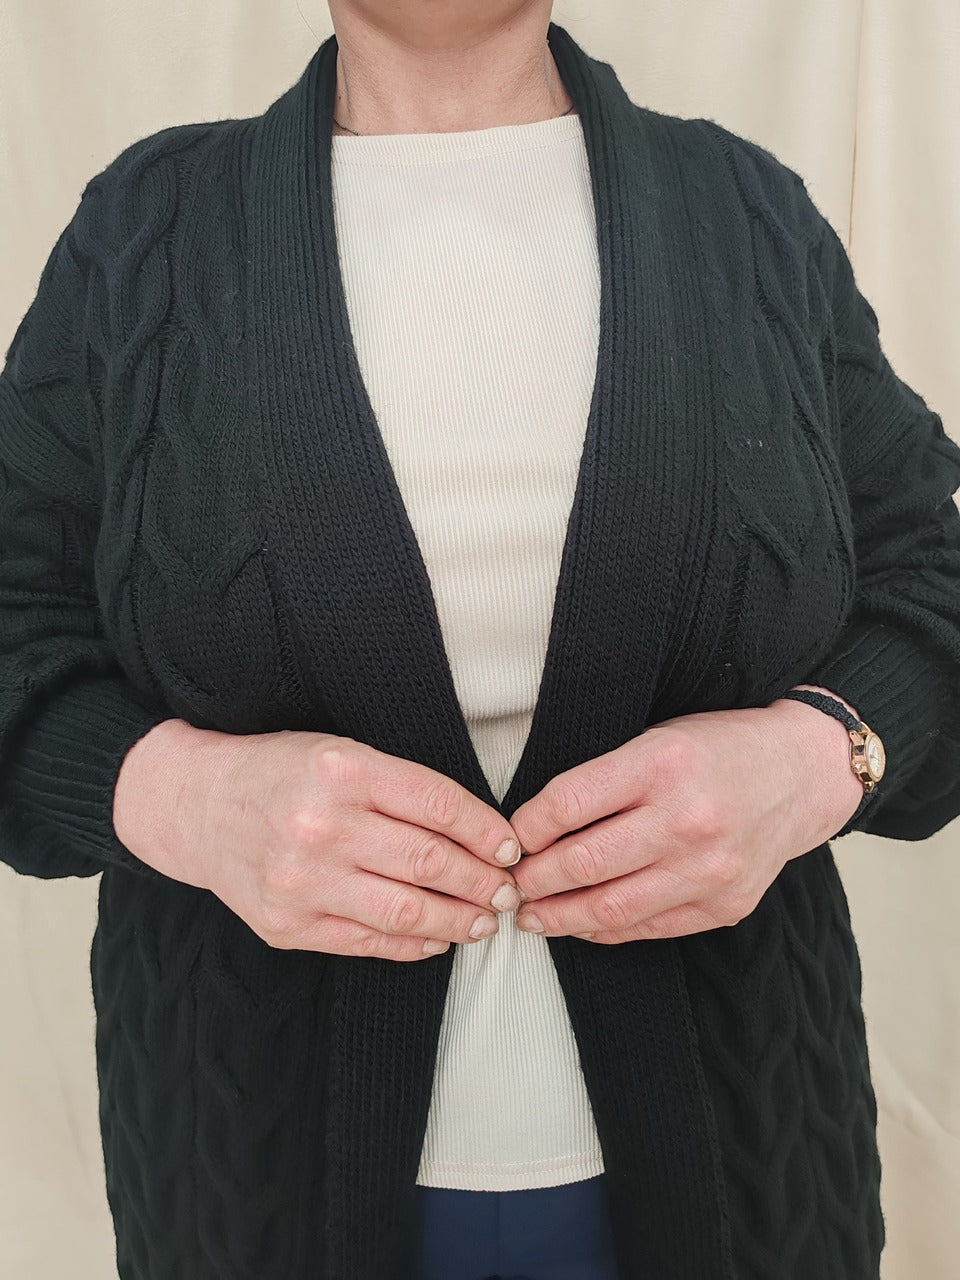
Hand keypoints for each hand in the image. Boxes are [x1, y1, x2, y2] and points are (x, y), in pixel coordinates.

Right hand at [113, 720, 523, 961]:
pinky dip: (414, 944)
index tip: (511, 847)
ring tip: (485, 920)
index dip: (486, 831)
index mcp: (342, 770)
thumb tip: (480, 834)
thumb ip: (403, 788)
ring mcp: (300, 881)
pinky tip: (438, 937)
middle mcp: (320, 825)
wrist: (198, 807)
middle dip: (483, 882)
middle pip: (428, 862)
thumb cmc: (282, 773)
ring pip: (405, 912)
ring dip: (459, 921)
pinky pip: (368, 942)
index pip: (438, 805)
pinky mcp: (286, 926)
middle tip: (508, 890)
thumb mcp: (342, 753)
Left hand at [507, 696, 864, 943]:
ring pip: (612, 907)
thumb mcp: (658, 738)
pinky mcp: (726, 905)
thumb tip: (534, 825)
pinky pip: (648, 928)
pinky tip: (580, 922)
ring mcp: (711, 868)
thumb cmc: (718, 749)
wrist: (802, 774)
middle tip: (509, 883)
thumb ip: (605, 778)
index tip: (509, 837)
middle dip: (533, 878)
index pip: (569, 803)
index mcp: (663, 763)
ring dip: (559, 916)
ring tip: (531, 915)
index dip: (526, 827)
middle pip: (584, 861)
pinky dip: (605, 929)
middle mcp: (688, 818)